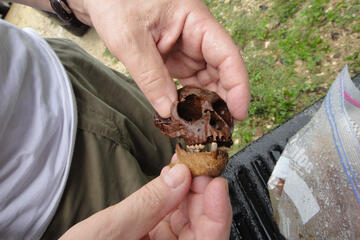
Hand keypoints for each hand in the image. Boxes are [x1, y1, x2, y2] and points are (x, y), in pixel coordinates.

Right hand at [60, 164, 231, 238]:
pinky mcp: (152, 238)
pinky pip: (171, 216)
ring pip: (189, 220)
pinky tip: (169, 177)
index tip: (215, 182)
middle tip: (195, 165)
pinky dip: (172, 194)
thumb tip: (180, 176)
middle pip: (202, 227)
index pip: (209, 239)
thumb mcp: (110, 230)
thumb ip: (147, 204)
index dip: (218, 212)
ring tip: (181, 165)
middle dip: (201, 193)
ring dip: (188, 190)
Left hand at [69, 0, 249, 118]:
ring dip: (205, 103)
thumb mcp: (129, 39)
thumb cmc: (115, 1)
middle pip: (221, 70)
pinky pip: (186, 81)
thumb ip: (151, 76)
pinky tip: (185, 114)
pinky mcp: (172, 58)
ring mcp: (184, 48)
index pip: (227, 55)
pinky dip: (187, 99)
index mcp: (195, 21)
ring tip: (202, 127)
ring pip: (205, 79)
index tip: (239, 113)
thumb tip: (170, 110)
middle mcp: (196, 35)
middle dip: (223, 100)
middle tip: (219, 129)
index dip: (238, 86)